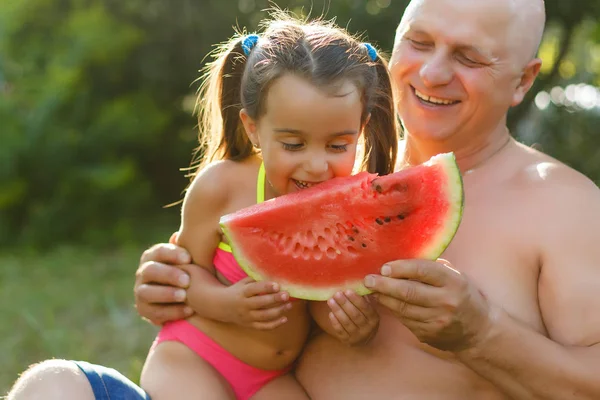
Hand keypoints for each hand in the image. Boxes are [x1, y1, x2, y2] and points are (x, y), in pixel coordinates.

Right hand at [134, 235, 194, 324]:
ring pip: (147, 292)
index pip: (158, 251)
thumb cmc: (191, 271)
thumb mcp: (191, 259)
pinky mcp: (144, 310)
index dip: (172, 254)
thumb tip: (182, 235)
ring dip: (166, 294)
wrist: (186, 297)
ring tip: (184, 296)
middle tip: (187, 280)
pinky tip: (189, 310)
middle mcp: (143, 272)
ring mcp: (141, 292)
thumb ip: (191, 247)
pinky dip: (172, 312)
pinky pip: (155, 313)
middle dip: (169, 275)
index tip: (189, 258)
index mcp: (153, 256)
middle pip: (150, 270)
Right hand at [225, 277, 291, 329]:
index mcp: (242, 293)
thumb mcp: (243, 283)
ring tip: (289, 305)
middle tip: (287, 295)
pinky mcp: (250, 325)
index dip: (266, 287)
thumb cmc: (237, 291)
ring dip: (278, 311)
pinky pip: (263, 327)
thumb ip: (256, 279)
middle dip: (275, 299)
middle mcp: (244, 305)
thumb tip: (274, 275)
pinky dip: (275, 324)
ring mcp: (247, 317)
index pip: (254, 289)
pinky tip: (285, 319)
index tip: (277, 285)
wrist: (221, 307)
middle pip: (260, 303)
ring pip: (264, 316)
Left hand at [327, 290, 379, 345]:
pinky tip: (330, 313)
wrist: (364, 339)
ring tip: (330, 301)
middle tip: (337, 294)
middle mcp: (367, 328)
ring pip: (347, 322)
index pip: (365, 308)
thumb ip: (364, 299)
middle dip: (345, 303)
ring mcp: (357, 336)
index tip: (348, 291)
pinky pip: (340, 331)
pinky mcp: (348, 341)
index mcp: (373, 318)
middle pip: (355, 315)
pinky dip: (335, 322)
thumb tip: (357, 284)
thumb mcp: (369, 310)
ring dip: (338, 311)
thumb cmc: (365, 318)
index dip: (356, 299)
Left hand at [364, 259, 491, 351]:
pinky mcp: (429, 334)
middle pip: (408, 291)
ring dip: (384, 298)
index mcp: (454, 282)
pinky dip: (393, 310)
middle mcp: (446, 301)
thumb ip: (433, 267)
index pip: (422, 270)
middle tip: (368, 280)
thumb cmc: (463, 296)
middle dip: (384, 285)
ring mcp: (437, 320)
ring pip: (402, 308)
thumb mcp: (456, 277)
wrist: (479, 331)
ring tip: (372, 290)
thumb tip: (402, 256)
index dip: (400, 268)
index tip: (384, 267)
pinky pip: (405, 320)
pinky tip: (385, 302)